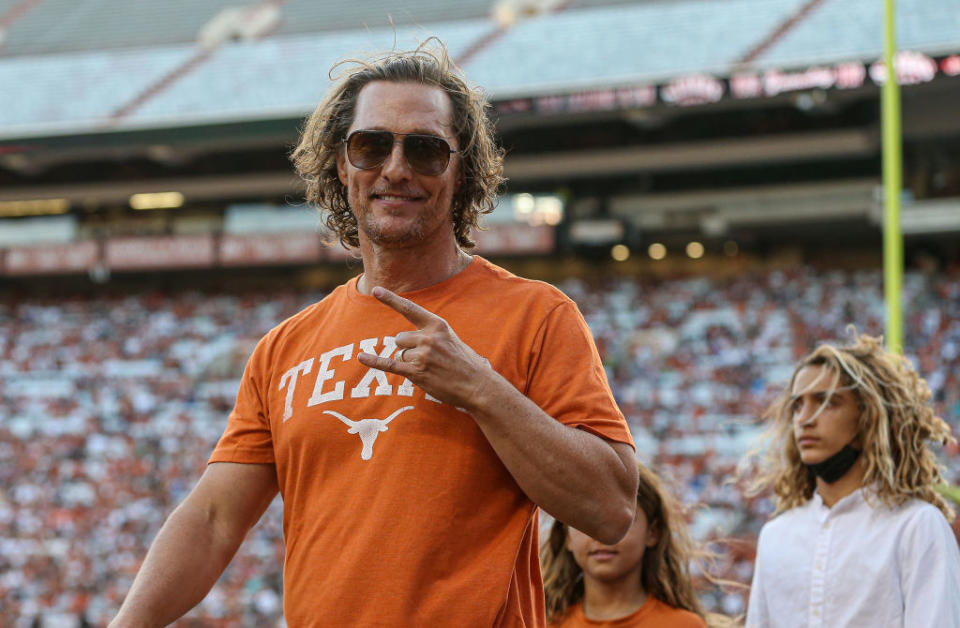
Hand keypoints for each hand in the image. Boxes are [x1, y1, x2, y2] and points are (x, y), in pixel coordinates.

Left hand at [357, 287, 492, 409]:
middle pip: (399, 339)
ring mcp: (422, 355)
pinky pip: (390, 364)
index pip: (409, 309)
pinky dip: (374, 361)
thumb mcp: (450, 339)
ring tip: (430, 370)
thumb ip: (429, 334)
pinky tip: (361, 357)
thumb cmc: (464, 363)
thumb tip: (401, 340)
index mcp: (437, 325)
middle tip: (429, 360)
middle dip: (408, 350)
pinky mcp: (417, 372)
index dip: (391, 299)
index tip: (376, 290)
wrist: (477, 385)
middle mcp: (428, 337)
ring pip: (400, 355)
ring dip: (410, 364)